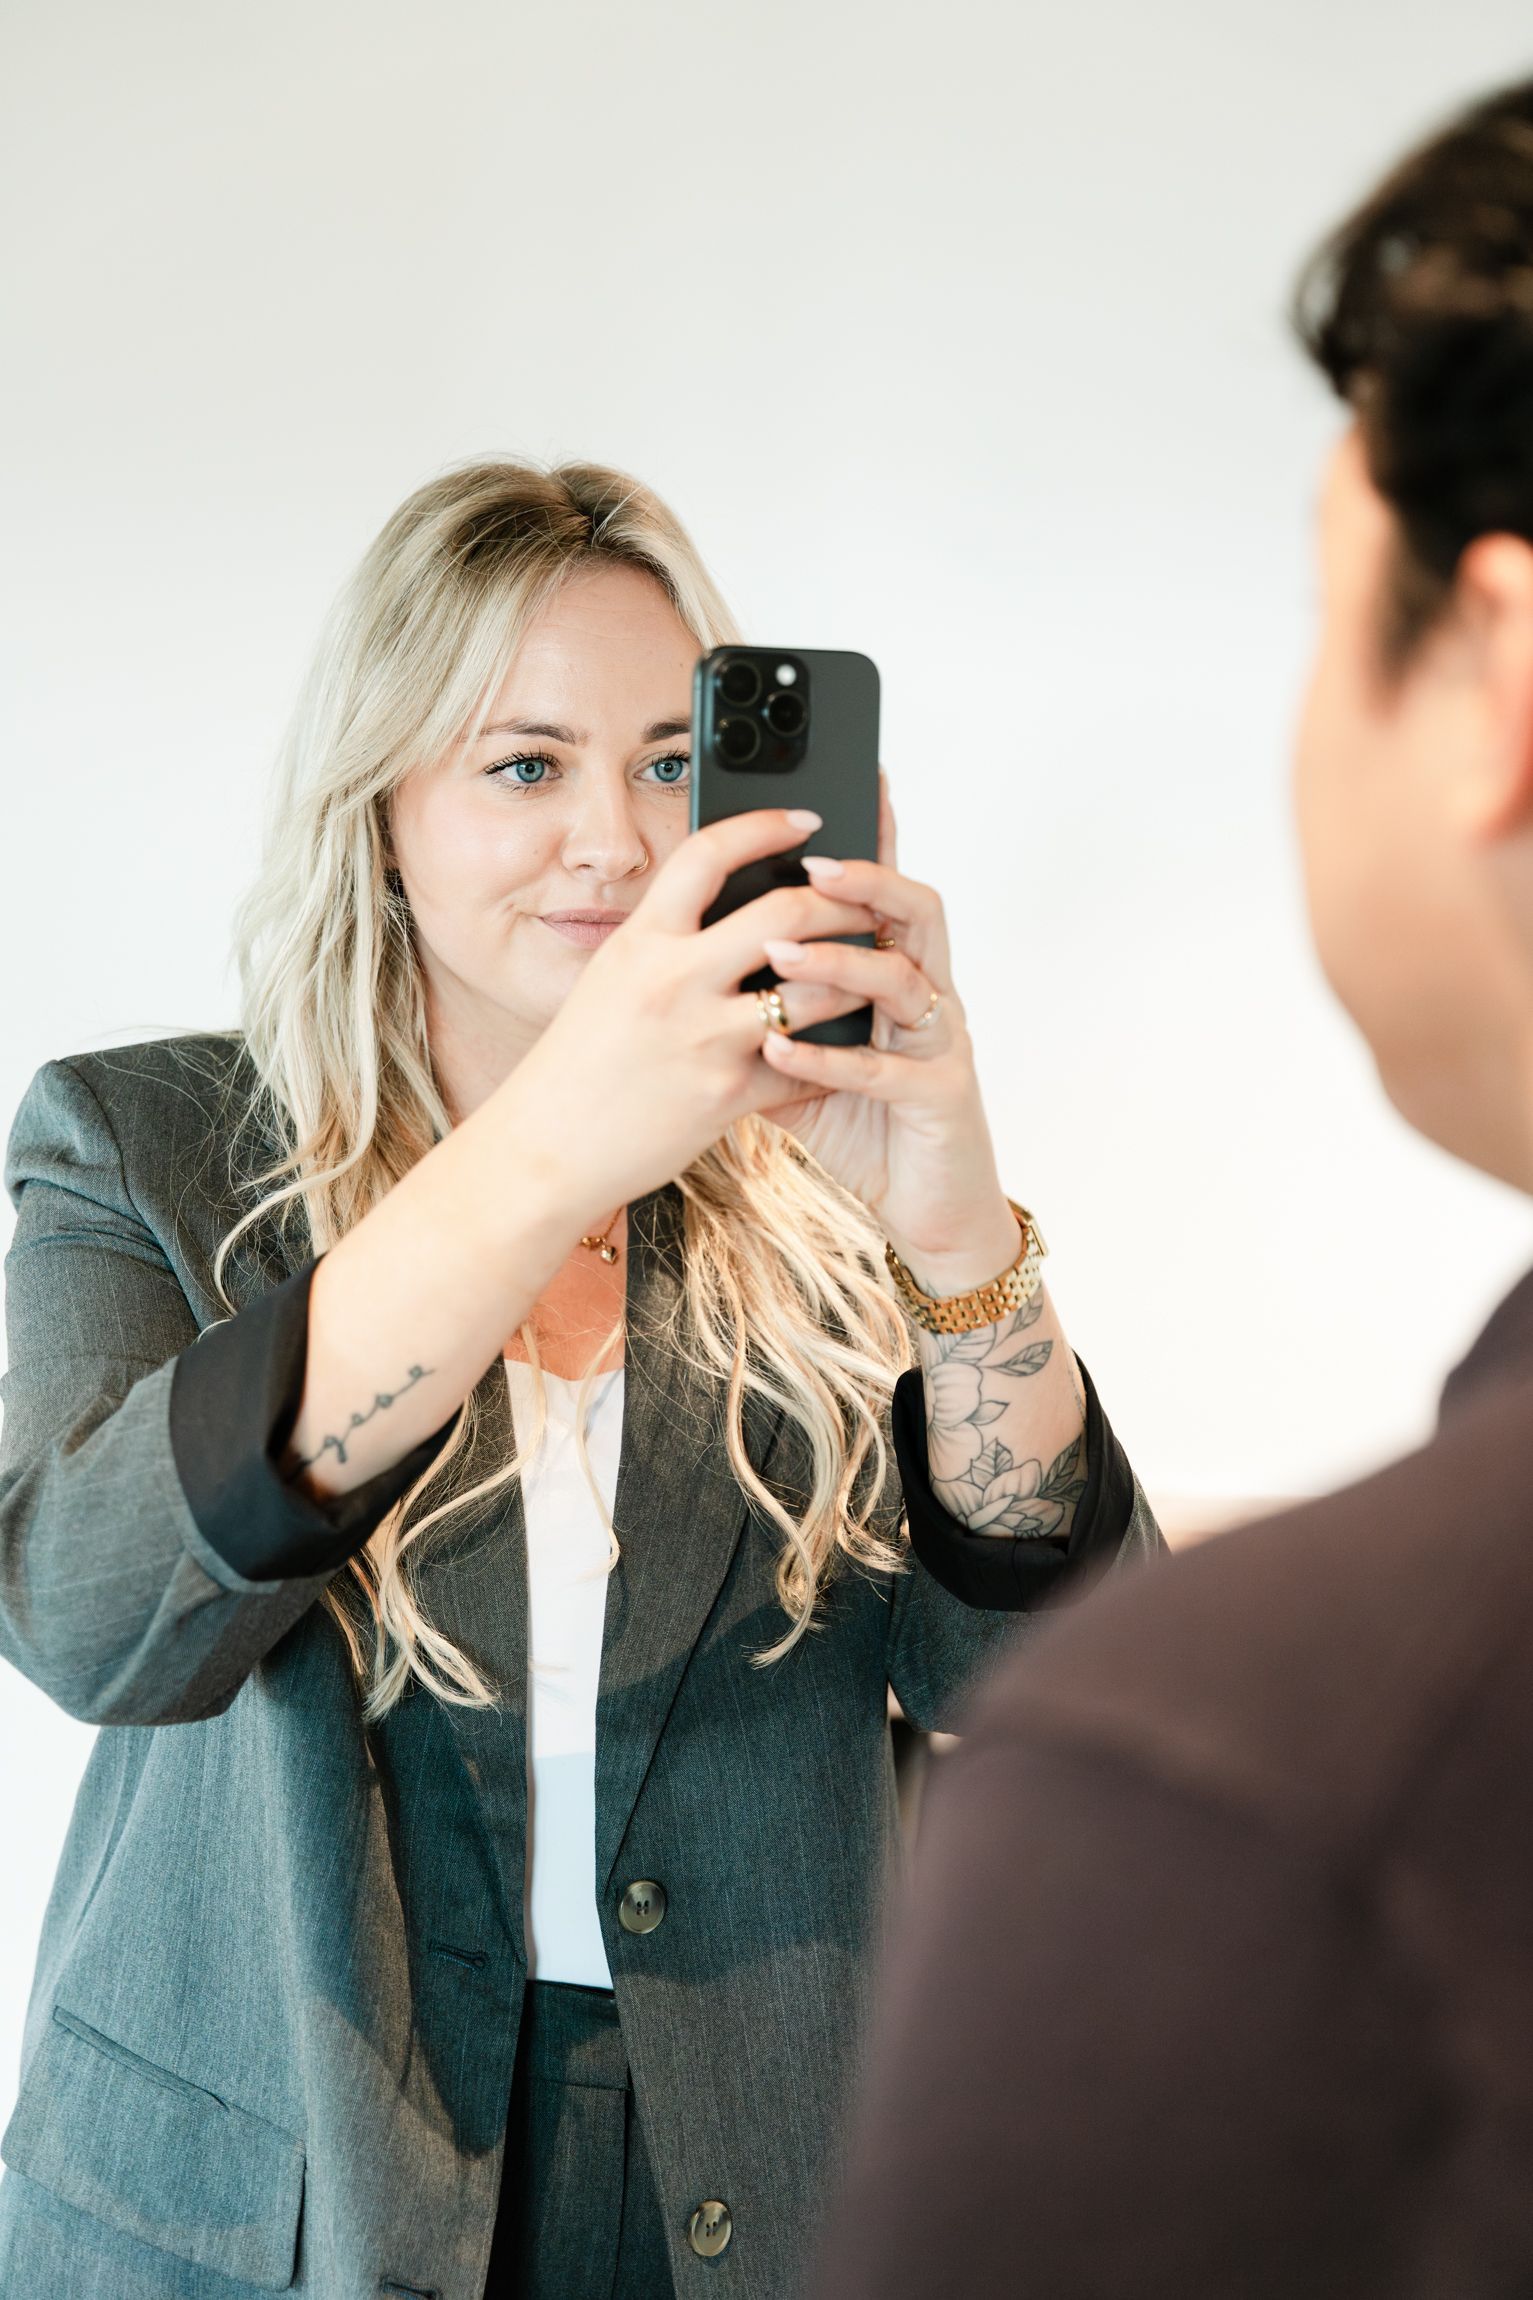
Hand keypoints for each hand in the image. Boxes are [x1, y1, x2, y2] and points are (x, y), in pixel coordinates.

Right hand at [497, 805, 883, 1227]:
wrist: (545, 1149)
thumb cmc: (578, 1064)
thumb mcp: (610, 981)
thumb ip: (666, 943)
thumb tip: (726, 906)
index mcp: (640, 942)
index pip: (709, 854)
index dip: (765, 826)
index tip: (805, 820)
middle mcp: (673, 981)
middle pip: (785, 913)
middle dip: (840, 901)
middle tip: (867, 899)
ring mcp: (704, 1040)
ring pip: (814, 990)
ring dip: (853, 977)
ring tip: (873, 971)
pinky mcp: (728, 1097)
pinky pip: (804, 1066)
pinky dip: (830, 1057)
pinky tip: (845, 1048)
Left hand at [751, 774, 1019, 1289]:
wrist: (931, 1209)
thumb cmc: (868, 1128)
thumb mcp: (803, 1062)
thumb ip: (766, 1013)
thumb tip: (698, 972)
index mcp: (897, 976)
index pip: (885, 891)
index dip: (873, 834)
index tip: (849, 780)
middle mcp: (929, 997)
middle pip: (914, 910)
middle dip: (864, 879)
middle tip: (808, 860)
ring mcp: (939, 1044)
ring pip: (904, 978)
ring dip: (839, 961)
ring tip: (778, 949)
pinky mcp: (940, 1098)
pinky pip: (884, 1070)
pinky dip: (828, 1058)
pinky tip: (778, 1050)